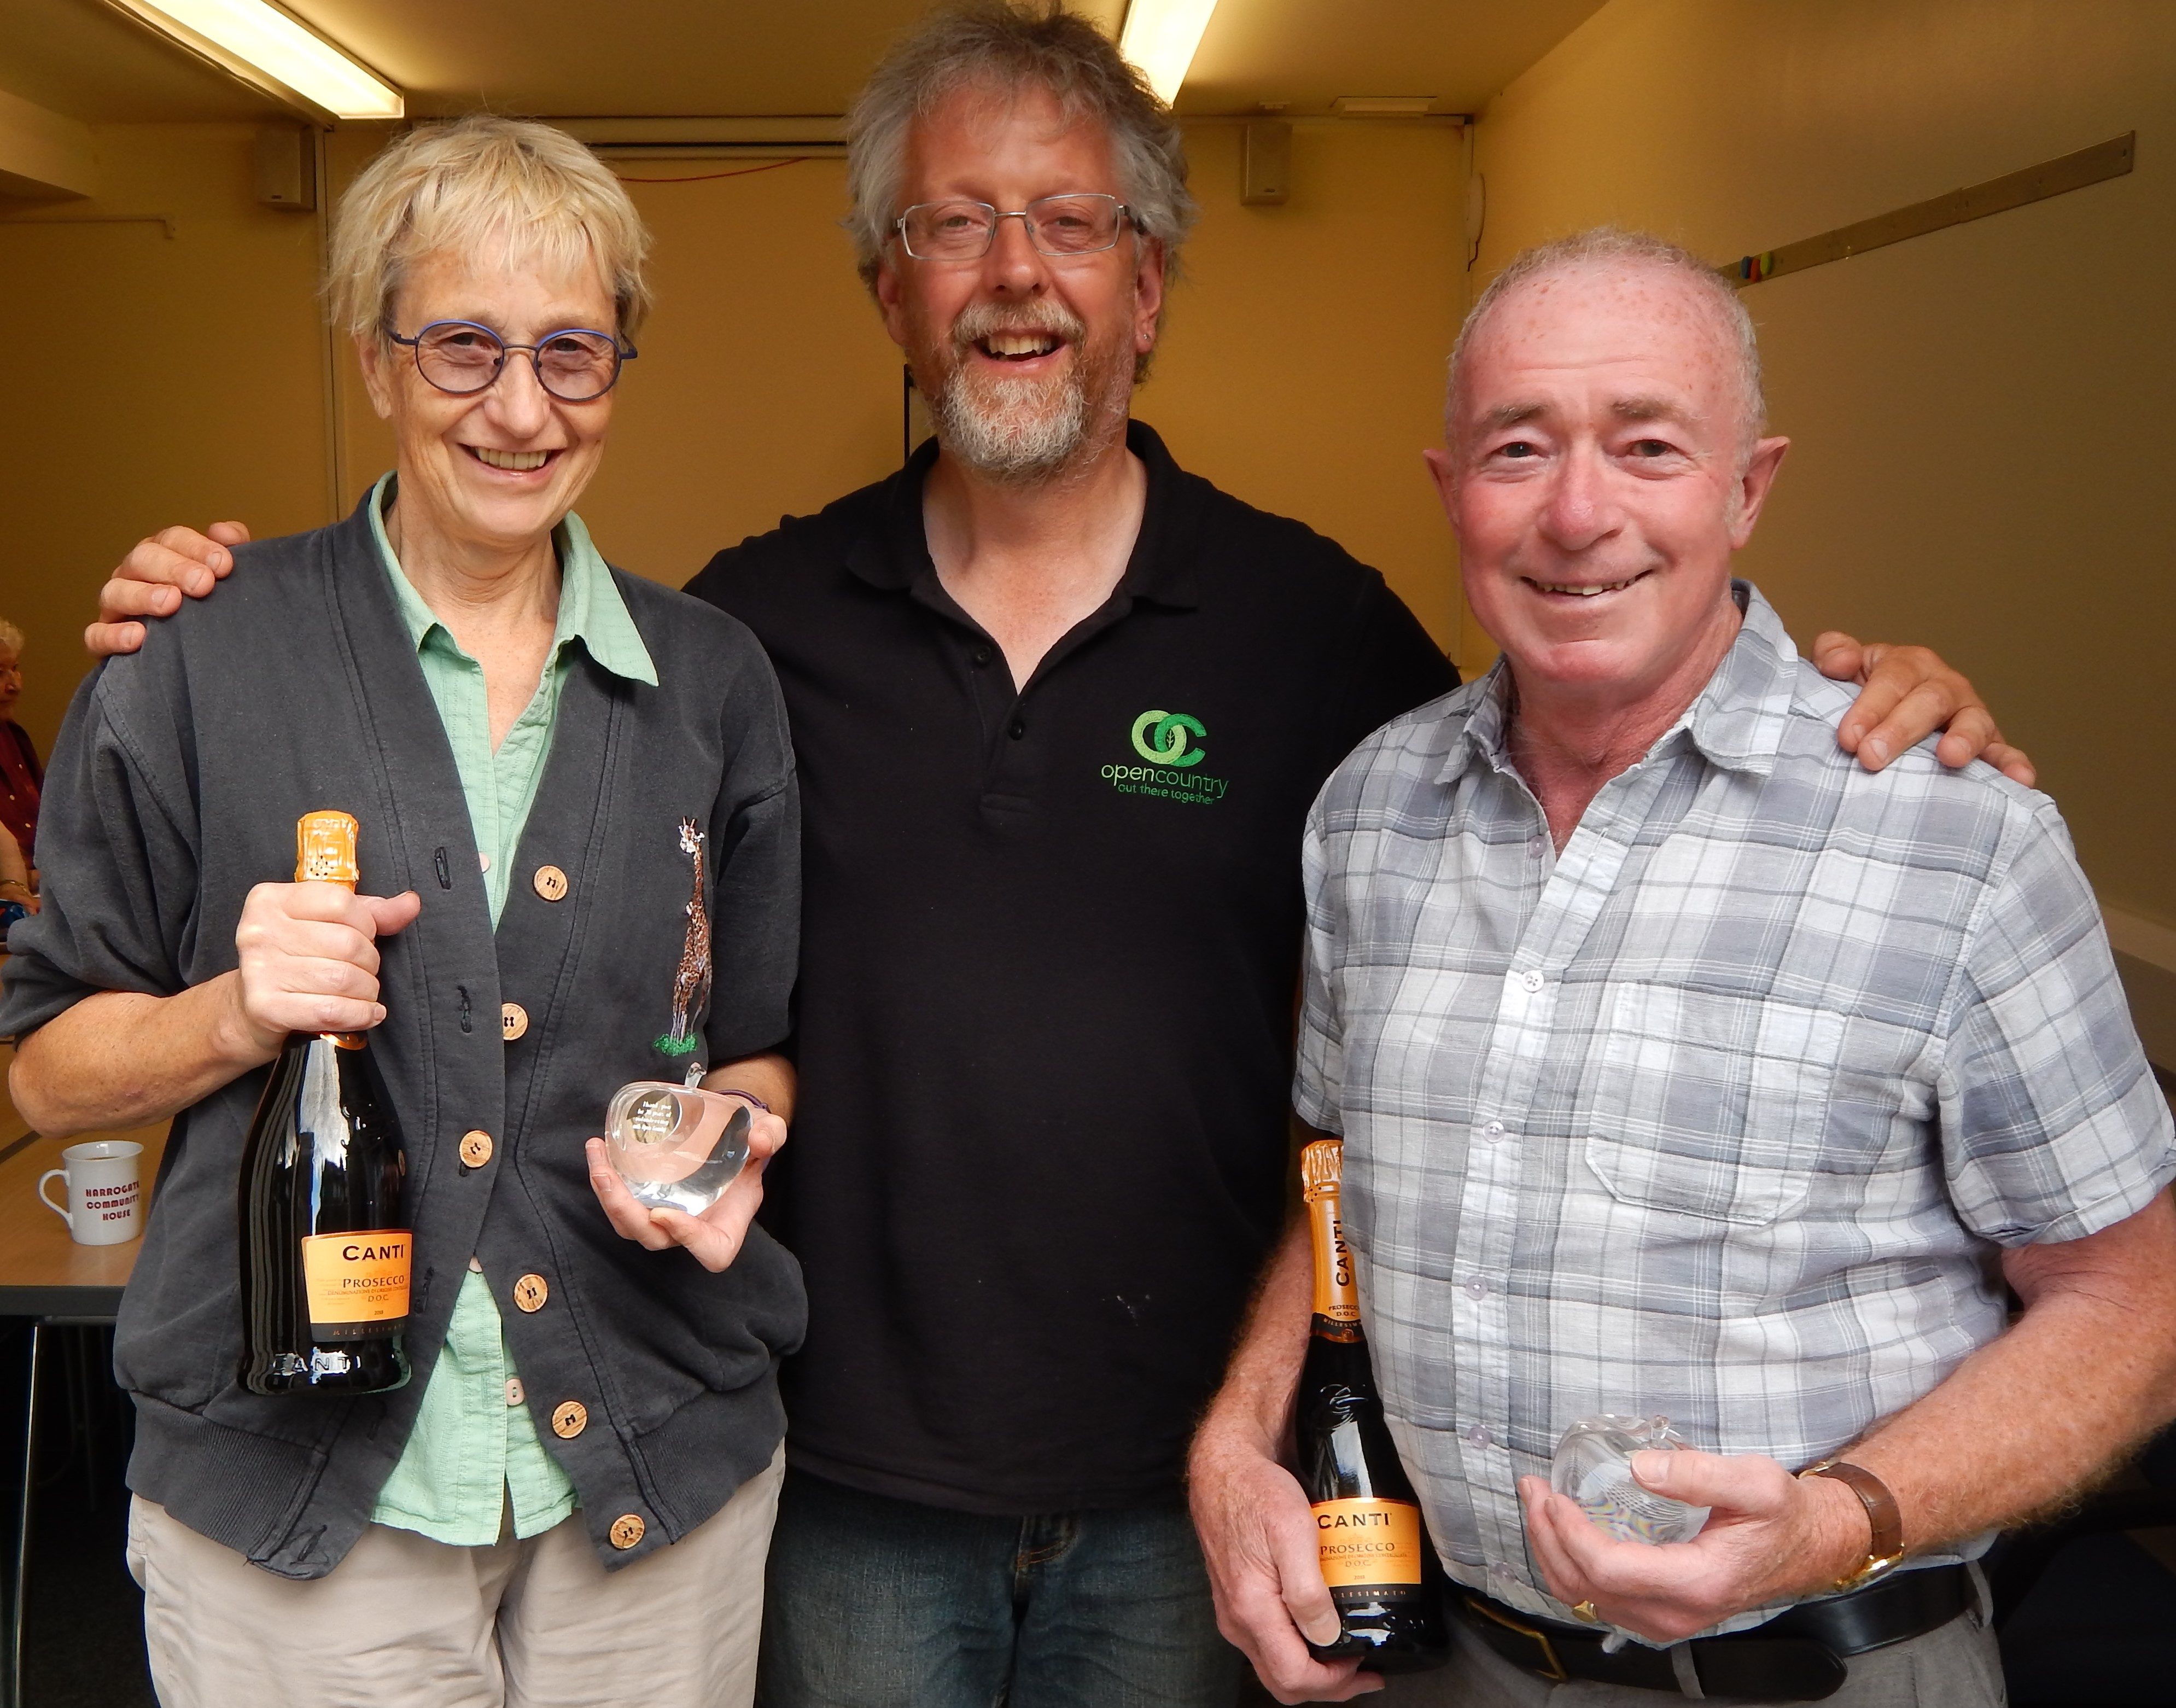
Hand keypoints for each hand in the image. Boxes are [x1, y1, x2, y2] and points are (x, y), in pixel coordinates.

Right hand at [85, 521, 249, 657]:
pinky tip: (138, 637)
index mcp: (164, 555)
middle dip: (174, 568)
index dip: (197, 548)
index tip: (224, 565)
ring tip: (170, 604)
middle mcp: (136, 575)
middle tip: (203, 584)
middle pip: (143, 558)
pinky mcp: (103, 640)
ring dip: (142, 596)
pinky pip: (97, 634)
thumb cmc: (212, 609)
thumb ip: (229, 552)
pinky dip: (113, 635)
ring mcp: (116, 606)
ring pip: (116, 592)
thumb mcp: (224, 578)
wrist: (196, 663)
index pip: (173, 539)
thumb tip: (225, 532)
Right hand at [222, 880, 421, 1060]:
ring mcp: (258, 969)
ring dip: (367, 991)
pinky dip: (360, 1015)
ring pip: (343, 979)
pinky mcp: (264, 1006)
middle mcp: (259, 930)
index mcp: (271, 900)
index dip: (366, 924)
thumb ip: (371, 912)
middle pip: (347, 943)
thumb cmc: (294, 960)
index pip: (341, 902)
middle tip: (363, 971)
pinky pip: (331, 1011)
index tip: (364, 937)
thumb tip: (410, 904)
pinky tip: (367, 1014)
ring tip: (363, 994)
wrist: (248, 1008)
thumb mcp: (327, 925)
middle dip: (369, 962)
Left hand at [585, 1103, 785, 1271]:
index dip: (689, 1240)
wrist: (731, 1130)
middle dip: (625, 1212)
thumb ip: (770, 1136)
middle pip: (654, 1239)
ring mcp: (667, 1216)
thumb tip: (757, 1139)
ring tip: (597, 1157)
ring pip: (629, 1225)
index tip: (666, 1212)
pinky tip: (599, 1151)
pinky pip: (621, 1203)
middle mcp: (693, 1227)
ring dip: (607, 1195)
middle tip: (608, 1176)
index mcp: (727, 1224)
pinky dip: (606, 1181)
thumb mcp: (769, 1133)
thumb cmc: (753, 1140)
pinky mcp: (648, 1198)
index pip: (711, 1251)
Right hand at [1188, 1426, 1382, 1701]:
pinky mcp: (1237, 1599)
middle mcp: (1237, 1620)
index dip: (1334, 1683)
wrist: (1223, 1466)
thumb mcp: (1291, 1531)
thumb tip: (1326, 1637)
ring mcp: (1234, 1612)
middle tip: (1363, 1673)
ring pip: (1274, 1664)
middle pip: (1282, 1682)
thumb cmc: (1256, 1491)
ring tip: (1347, 1652)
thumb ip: (1306, 1590)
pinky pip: (1268, 1641)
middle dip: (1327, 1687)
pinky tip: (1320, 1627)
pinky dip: (1298, 1647)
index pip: (1294, 1676)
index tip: (1364, 1667)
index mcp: (1251, 1608)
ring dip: (1313, 1669)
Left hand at [1518, 1452, 1868, 1643]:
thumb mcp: (1754, 1482)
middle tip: (1532, 1489)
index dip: (1570, 1533)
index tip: (1552, 1495)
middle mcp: (1676, 1613)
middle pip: (1585, 1588)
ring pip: (1584, 1599)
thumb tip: (1639, 1468)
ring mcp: (1664, 1620)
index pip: (1608, 1569)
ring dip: (1551, 1551)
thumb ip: (1698, 1473)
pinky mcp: (1658, 1614)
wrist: (1806, 1547)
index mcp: (1696, 1582)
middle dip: (1546, 1536)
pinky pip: (1598, 1599)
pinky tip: (1562, 1531)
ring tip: (1538, 1504)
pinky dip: (1570, 1566)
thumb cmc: (1781, 1515)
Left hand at [1812, 632, 2035, 785]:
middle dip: (1901, 730)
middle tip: (1873, 757)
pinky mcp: (1988, 745)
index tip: (1848, 737)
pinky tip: (2020, 779)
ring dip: (1964, 740)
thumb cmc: (1862, 695)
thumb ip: (1834, 654)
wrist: (1885, 716)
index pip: (1892, 680)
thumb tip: (1838, 662)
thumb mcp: (1844, 668)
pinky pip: (2005, 753)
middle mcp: (1944, 686)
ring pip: (1973, 723)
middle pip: (1929, 702)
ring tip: (1950, 758)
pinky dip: (2013, 765)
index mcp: (1908, 665)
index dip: (1870, 707)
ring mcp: (1970, 716)